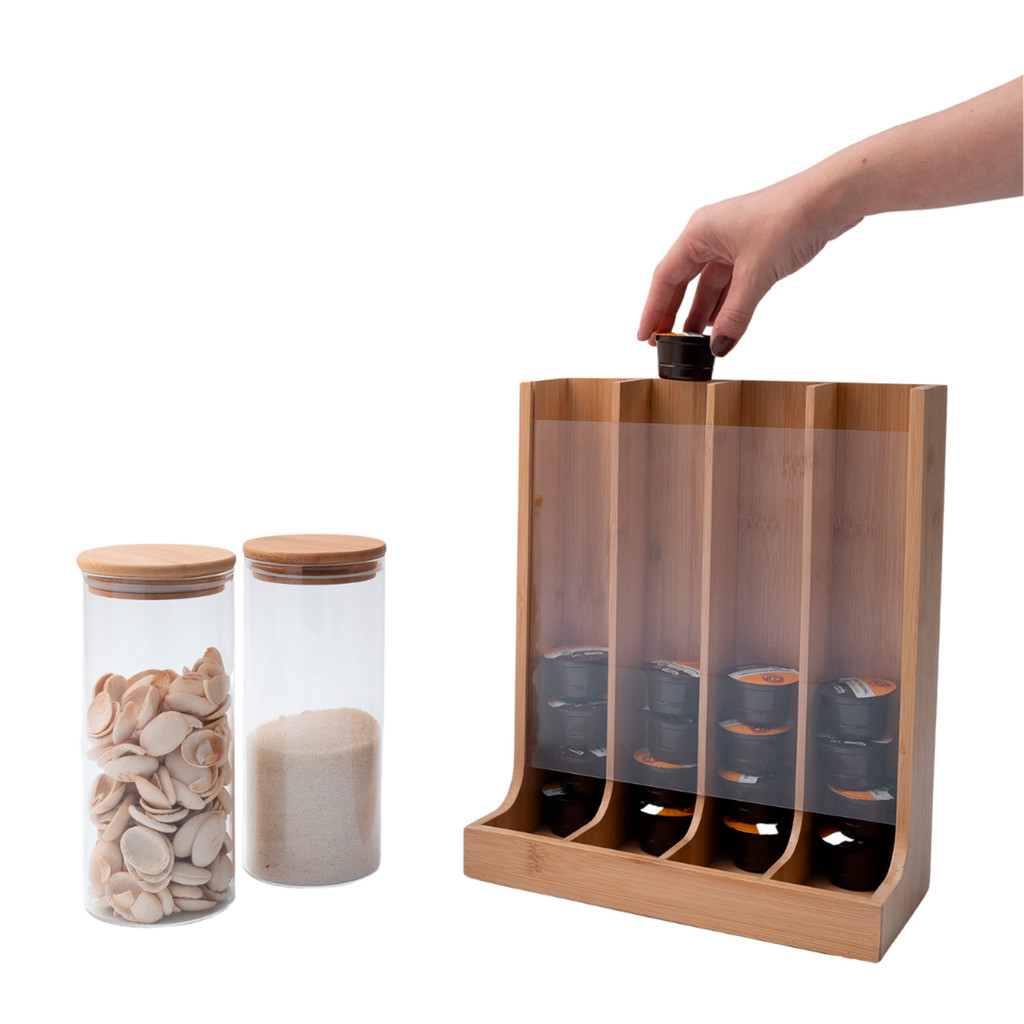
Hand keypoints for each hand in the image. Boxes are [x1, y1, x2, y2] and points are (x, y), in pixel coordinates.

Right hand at [637, 177, 861, 355]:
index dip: (653, 310)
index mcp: (699, 232)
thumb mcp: (756, 275)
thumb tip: (718, 347)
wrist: (831, 197)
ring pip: (708, 285)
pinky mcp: (753, 249)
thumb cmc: (789, 219)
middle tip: (664, 343)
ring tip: (692, 342)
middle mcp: (710, 235)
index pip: (665, 278)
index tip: (644, 336)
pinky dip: (725, 305)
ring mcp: (732, 242)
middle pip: (682, 282)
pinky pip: (730, 284)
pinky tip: (721, 325)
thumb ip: (734, 315)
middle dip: (673, 314)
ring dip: (700, 313)